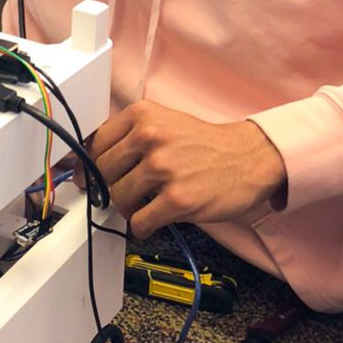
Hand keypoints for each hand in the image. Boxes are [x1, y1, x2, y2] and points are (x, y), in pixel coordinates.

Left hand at [88, 101, 286, 237]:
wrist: (249, 157)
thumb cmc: (205, 143)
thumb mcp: (164, 122)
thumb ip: (130, 136)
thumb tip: (92, 163)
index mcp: (143, 115)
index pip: (97, 143)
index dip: (92, 164)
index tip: (92, 177)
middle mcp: (150, 137)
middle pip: (104, 171)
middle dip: (110, 187)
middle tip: (123, 193)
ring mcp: (163, 168)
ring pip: (119, 197)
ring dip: (127, 208)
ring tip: (141, 207)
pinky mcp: (177, 199)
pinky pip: (140, 221)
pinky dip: (141, 227)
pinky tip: (151, 222)